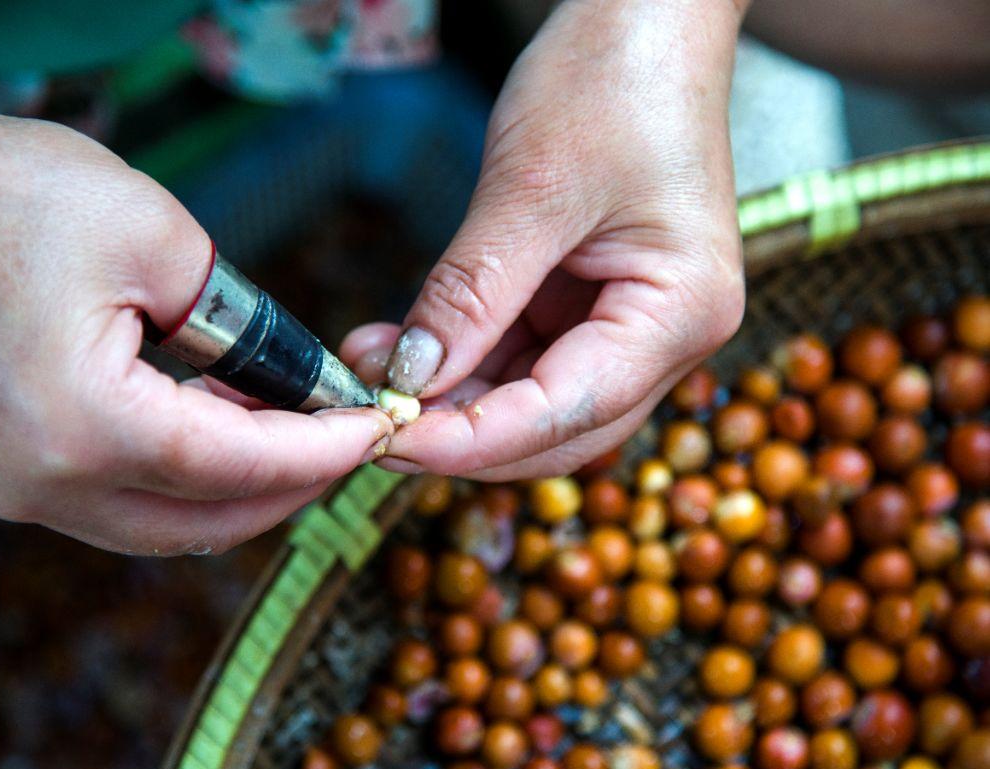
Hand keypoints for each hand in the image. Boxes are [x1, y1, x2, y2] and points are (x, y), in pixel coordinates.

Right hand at [0, 91, 392, 554]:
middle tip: (349, 438)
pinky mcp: (10, 468)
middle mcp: (44, 482)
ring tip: (299, 426)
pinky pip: (122, 501)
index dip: (322, 452)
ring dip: (243, 485)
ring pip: (166, 524)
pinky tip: (224, 423)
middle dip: (294, 483)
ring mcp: (18, 485)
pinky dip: (188, 477)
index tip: (376, 427)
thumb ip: (242, 321)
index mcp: (83, 428)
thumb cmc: (2, 195)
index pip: (238, 468)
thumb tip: (288, 378)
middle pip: (208, 520)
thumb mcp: (156, 236)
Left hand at [343, 0, 746, 479]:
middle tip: (374, 422)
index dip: (472, 439)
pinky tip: (406, 349)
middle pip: (558, 427)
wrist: (647, 18)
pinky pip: (525, 356)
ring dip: (455, 397)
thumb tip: (411, 382)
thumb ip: (471, 295)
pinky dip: (467, 359)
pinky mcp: (595, 305)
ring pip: (534, 400)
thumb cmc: (615, 80)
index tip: (388, 439)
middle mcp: (668, 336)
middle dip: (463, 432)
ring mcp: (633, 324)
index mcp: (681, 312)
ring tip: (375, 370)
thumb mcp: (530, 189)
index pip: (568, 410)